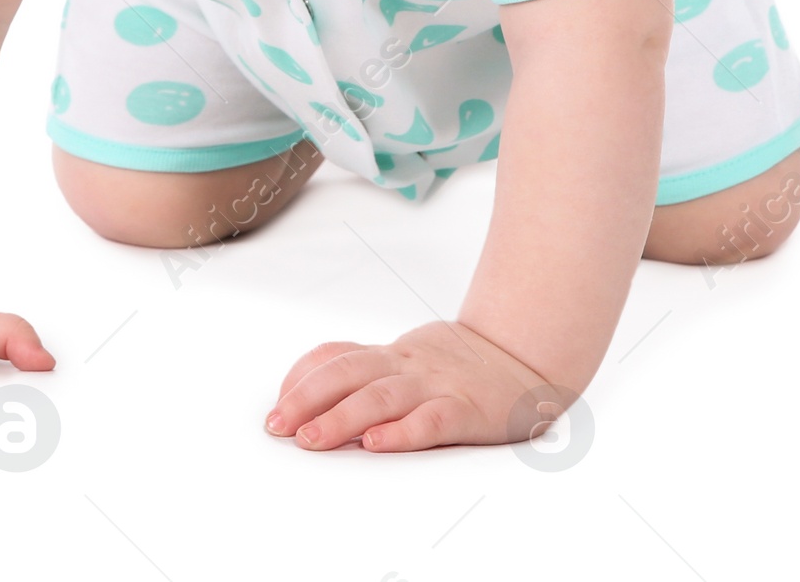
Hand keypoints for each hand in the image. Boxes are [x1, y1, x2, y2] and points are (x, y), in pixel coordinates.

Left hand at [264, 319, 557, 452]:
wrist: (522, 357)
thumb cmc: (458, 364)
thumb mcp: (407, 358)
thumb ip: (366, 370)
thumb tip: (308, 387)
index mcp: (391, 356)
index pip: (336, 357)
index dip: (302, 378)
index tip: (277, 403)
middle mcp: (406, 366)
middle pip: (347, 374)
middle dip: (305, 399)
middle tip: (277, 426)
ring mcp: (434, 385)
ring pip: (380, 396)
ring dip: (340, 418)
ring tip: (311, 439)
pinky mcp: (464, 409)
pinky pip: (430, 419)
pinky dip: (401, 431)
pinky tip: (378, 443)